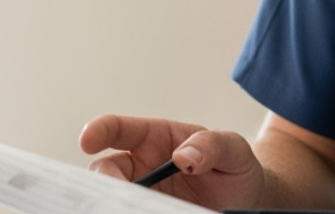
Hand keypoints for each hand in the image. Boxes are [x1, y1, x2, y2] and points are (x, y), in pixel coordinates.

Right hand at [80, 114, 266, 211]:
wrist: (247, 200)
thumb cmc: (235, 168)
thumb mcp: (233, 149)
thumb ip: (212, 145)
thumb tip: (184, 156)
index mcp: (155, 138)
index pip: (118, 129)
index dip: (99, 130)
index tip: (87, 140)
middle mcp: (141, 166)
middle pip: (105, 170)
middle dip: (106, 181)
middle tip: (122, 195)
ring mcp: (144, 194)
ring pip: (112, 198)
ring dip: (116, 203)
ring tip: (136, 208)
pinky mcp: (147, 212)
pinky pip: (127, 212)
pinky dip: (127, 213)